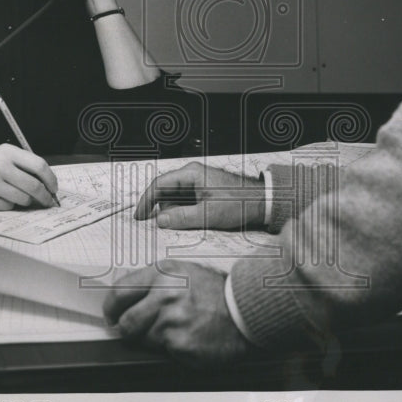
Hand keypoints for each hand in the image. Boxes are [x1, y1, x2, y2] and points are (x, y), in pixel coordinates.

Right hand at [0, 144, 57, 209]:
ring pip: (23, 199)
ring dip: (27, 201)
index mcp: (7, 152)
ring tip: (19, 196)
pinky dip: (9, 204)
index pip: (39, 165)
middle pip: (34, 186)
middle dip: (45, 196)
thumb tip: (47, 183)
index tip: (54, 188)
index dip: (51, 179)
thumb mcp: (1, 155)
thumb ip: (22, 164)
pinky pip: (8, 206)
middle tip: (48, 202)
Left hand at [103, 260, 251, 366]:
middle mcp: (165, 294)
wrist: (244, 310)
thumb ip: (153, 280)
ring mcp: (172, 320)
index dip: (111, 308)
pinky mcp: (180, 343)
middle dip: (127, 329)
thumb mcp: (183, 272)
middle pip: (125, 321)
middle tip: (134, 330)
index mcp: (163, 273)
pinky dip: (170, 348)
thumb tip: (123, 290)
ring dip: (152, 338)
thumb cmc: (215, 292)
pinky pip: (161, 351)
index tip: (112, 314)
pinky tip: (185, 337)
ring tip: (173, 329)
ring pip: (142, 339)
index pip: (119, 292)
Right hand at [134, 162, 264, 229]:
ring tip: (180, 226)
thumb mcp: (209, 214)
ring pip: (175, 199)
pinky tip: (187, 224)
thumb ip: (182, 218)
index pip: (159, 184)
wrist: (262, 202)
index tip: (138, 216)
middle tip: (156, 227)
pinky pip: (185, 202)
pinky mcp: (203, 192)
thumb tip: (160, 221)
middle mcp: (192, 175)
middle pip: (165, 192)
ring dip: (173, 214)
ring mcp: (198, 183)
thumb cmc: (240, 203)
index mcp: (191, 173)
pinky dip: (182, 213)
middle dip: (160, 210)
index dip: (145, 201)